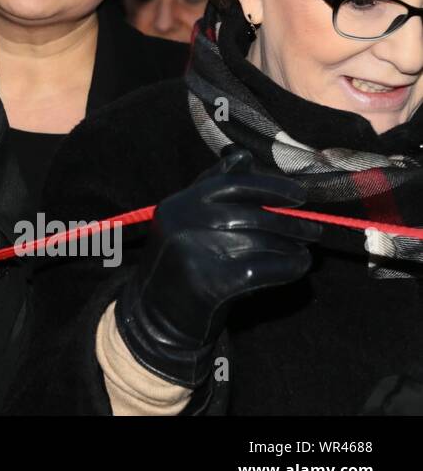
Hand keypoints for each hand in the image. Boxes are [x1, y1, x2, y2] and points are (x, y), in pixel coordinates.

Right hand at [115, 147, 321, 386]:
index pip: (231, 184)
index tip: (300, 195)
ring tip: (304, 251)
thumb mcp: (187, 220)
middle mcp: (182, 221)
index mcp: (178, 202)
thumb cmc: (180, 263)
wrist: (154, 315)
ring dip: (291, 246)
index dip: (270, 187)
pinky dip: (287, 267)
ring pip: (259, 241)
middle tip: (315, 229)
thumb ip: (213, 189)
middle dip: (289, 222)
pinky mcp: (208, 282)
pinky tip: (297, 267)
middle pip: (250, 214)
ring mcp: (193, 251)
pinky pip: (261, 268)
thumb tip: (244, 155)